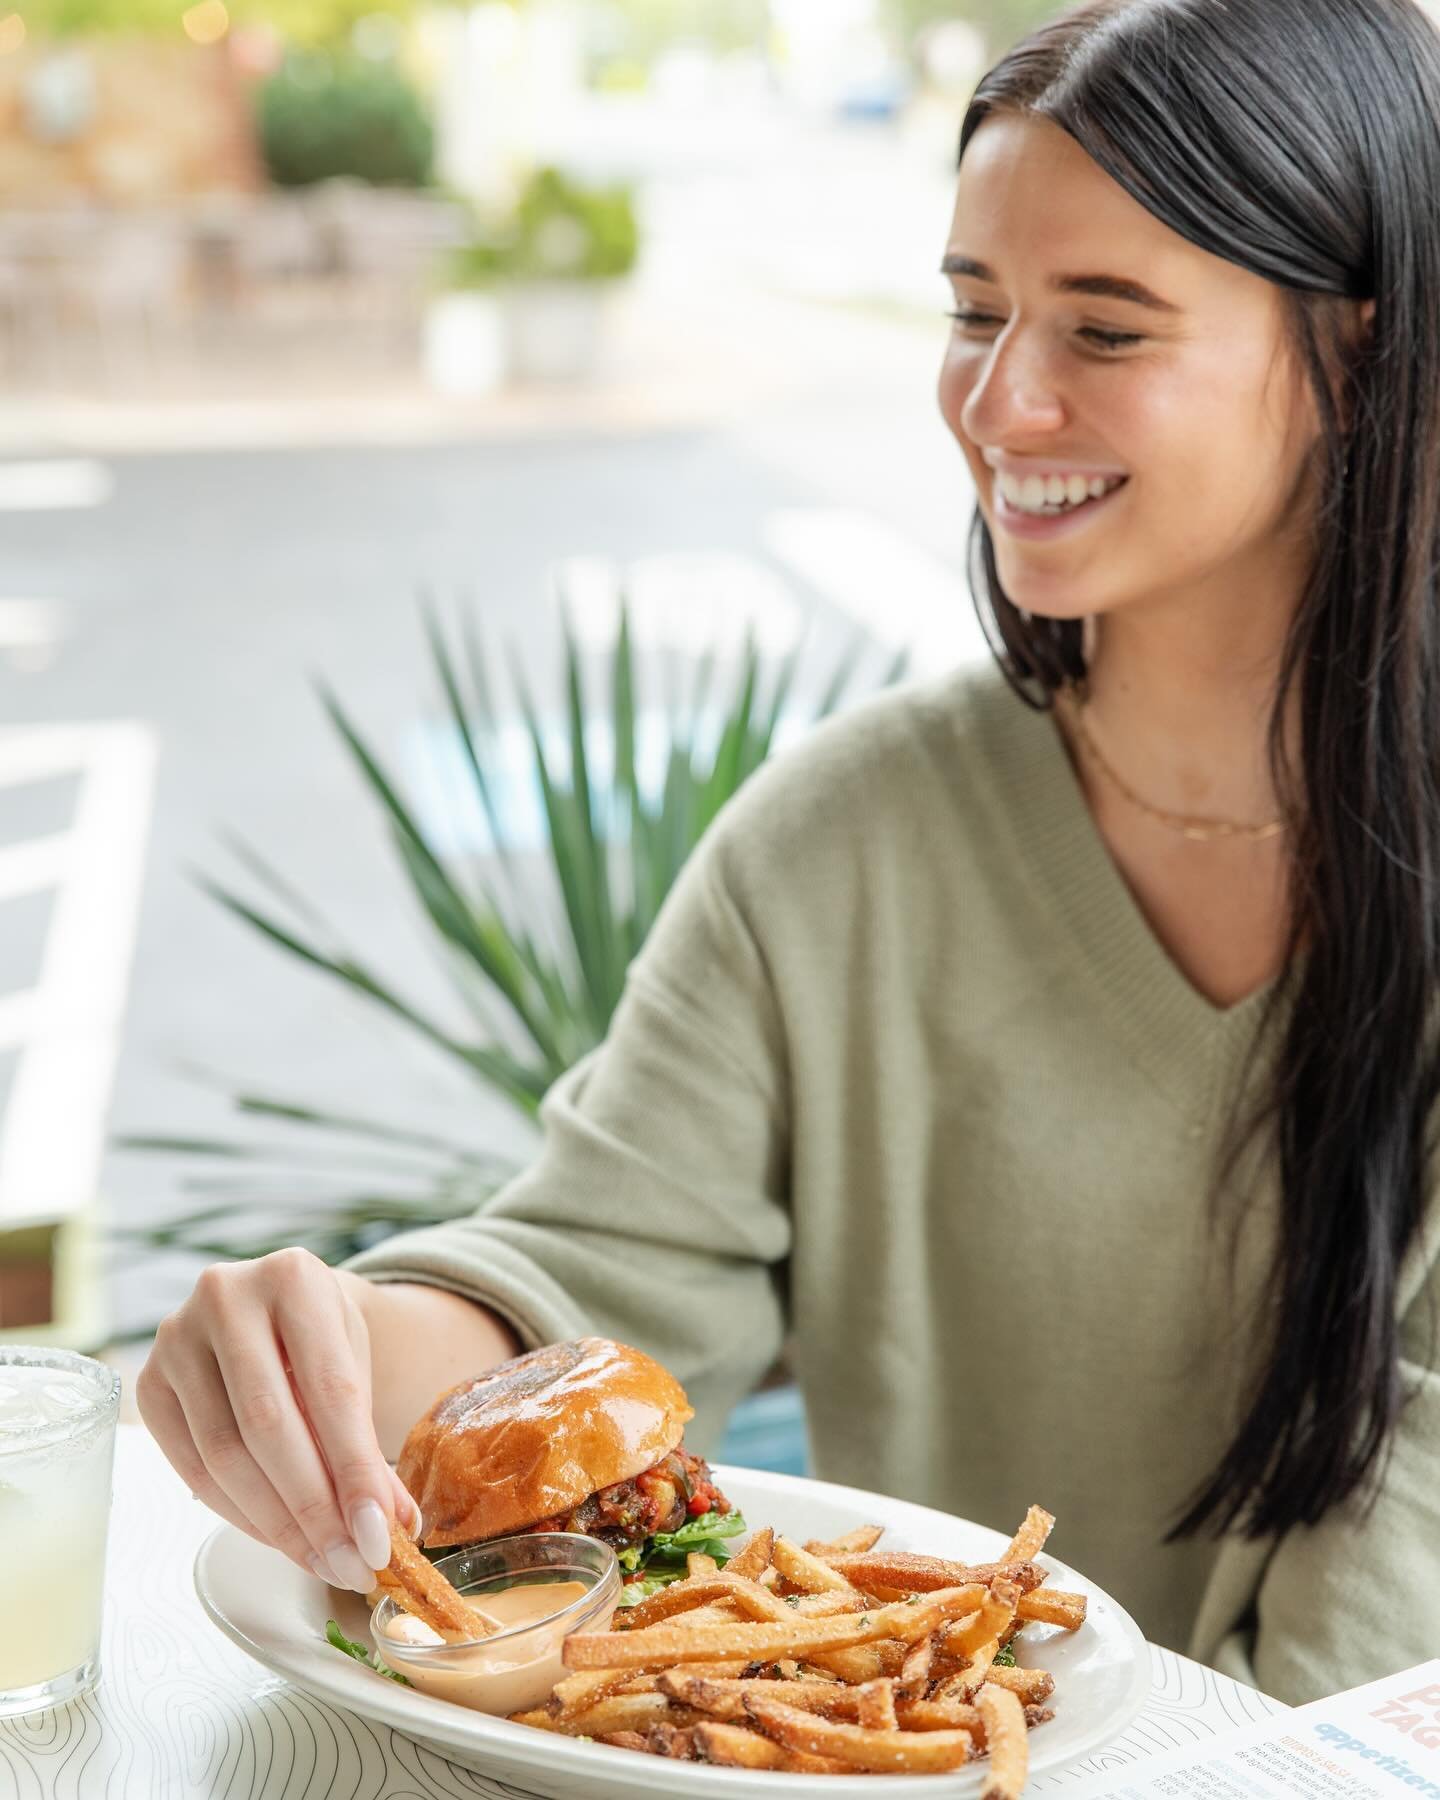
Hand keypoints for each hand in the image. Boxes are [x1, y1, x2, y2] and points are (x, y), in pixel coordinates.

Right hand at [136, 1248, 421, 1591]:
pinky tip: (276, 1536)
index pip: (329, 1390)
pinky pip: (192, 1467)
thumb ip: (367, 1441)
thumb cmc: (320, 1336)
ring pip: (224, 1454)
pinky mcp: (149, 1382)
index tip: (379, 1535)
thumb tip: (391, 1527)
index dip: (355, 1470)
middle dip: (314, 1509)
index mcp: (292, 1278)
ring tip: (322, 1559)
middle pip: (268, 1426)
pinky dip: (238, 1513)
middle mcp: (225, 1297)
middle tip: (352, 1562)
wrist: (272, 1303)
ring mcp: (176, 1338)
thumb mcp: (355, 1365)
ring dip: (276, 1522)